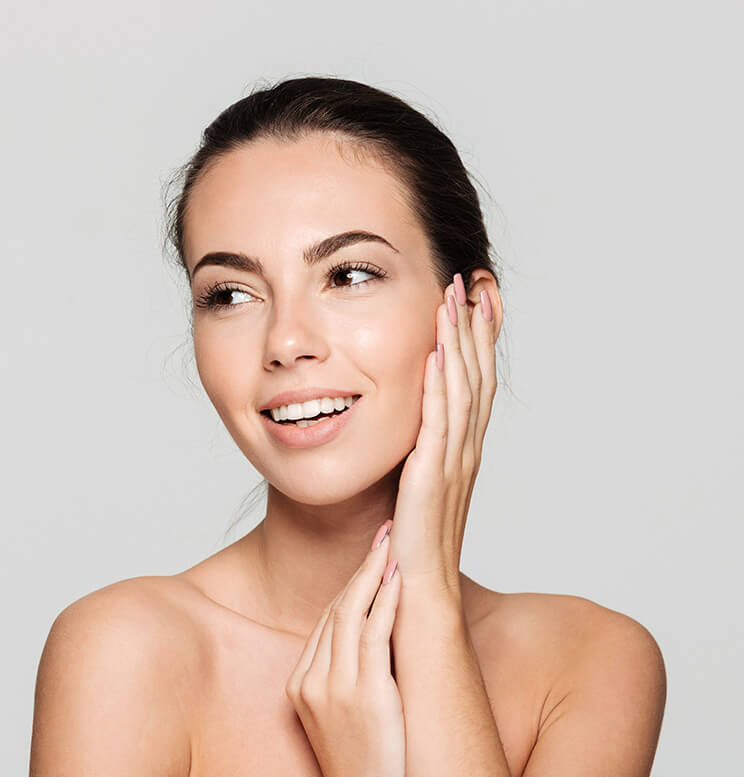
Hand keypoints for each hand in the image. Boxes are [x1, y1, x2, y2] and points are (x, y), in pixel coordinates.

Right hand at [285, 521, 404, 776]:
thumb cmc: (363, 761)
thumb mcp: (339, 715)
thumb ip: (344, 675)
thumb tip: (369, 636)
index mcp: (300, 684)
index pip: (326, 619)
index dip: (351, 584)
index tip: (370, 558)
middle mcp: (311, 682)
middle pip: (336, 609)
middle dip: (362, 567)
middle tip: (383, 534)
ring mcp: (335, 689)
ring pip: (351, 613)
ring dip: (374, 572)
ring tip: (392, 543)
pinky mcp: (365, 696)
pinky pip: (374, 635)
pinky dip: (386, 601)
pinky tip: (398, 577)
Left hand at [387, 273, 498, 598]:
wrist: (421, 590)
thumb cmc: (417, 541)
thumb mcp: (422, 484)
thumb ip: (422, 452)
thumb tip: (413, 429)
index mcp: (463, 448)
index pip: (476, 382)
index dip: (480, 341)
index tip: (477, 301)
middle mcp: (466, 449)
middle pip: (477, 376)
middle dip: (474, 328)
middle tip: (471, 283)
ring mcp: (453, 462)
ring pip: (461, 390)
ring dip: (458, 344)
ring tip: (453, 300)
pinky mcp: (431, 477)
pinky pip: (437, 422)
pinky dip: (437, 386)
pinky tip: (432, 354)